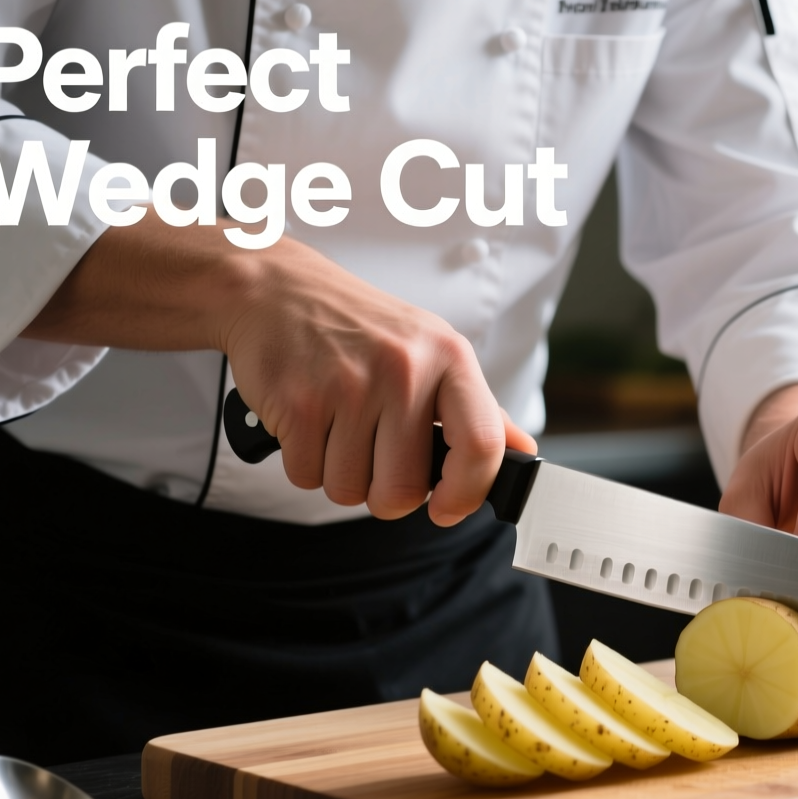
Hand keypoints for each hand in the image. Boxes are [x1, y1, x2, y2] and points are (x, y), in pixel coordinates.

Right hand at [29, 210, 533, 525]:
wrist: (276, 289)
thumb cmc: (361, 328)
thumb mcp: (433, 350)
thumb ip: (478, 408)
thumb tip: (521, 452)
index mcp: (448, 359)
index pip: (482, 446)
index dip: (467, 494)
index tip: (446, 509)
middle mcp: (404, 370)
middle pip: (404, 490)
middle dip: (387, 495)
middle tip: (377, 461)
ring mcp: (348, 386)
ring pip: (351, 490)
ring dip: (342, 477)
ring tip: (340, 429)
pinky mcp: (298, 403)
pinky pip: (307, 478)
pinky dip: (306, 465)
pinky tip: (311, 424)